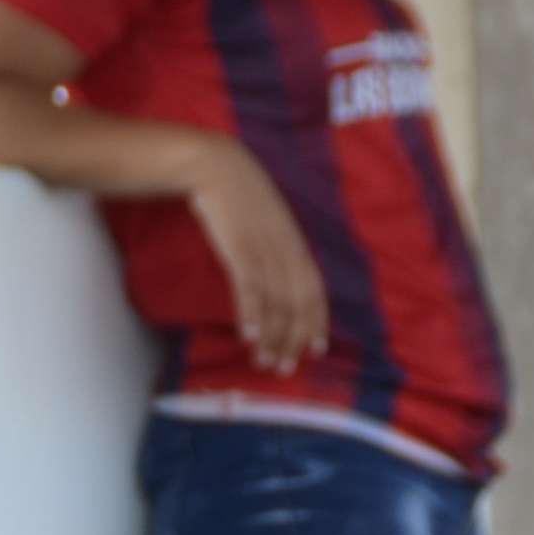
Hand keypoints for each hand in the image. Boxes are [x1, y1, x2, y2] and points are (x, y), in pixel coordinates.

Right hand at [179, 139, 326, 370]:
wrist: (216, 165)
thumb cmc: (238, 196)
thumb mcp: (266, 222)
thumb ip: (275, 249)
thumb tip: (277, 280)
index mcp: (296, 243)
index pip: (314, 290)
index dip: (317, 322)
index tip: (316, 350)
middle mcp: (286, 249)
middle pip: (297, 303)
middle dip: (293, 340)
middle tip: (283, 368)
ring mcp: (265, 249)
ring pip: (275, 302)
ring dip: (271, 336)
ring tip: (263, 362)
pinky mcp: (240, 248)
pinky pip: (250, 287)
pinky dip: (251, 313)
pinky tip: (248, 336)